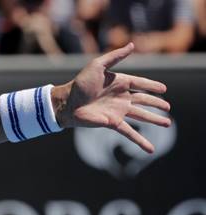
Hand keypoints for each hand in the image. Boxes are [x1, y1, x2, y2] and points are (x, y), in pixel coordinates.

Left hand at [52, 43, 170, 152]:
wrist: (67, 102)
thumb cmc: (80, 83)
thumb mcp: (98, 65)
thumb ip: (115, 57)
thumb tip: (132, 45)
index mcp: (119, 83)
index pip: (140, 84)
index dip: (152, 86)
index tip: (164, 89)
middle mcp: (121, 98)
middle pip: (144, 101)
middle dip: (156, 104)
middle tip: (168, 107)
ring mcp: (118, 111)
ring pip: (141, 116)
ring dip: (154, 120)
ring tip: (167, 123)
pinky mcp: (113, 123)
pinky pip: (130, 133)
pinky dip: (140, 141)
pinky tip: (150, 149)